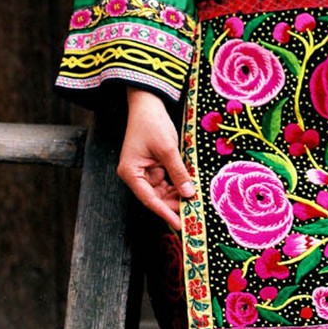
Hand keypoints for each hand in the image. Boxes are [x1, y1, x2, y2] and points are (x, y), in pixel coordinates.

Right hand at [118, 88, 193, 229]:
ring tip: (196, 203)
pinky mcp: (155, 167)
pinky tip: (192, 190)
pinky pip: (168, 182)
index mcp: (131, 173)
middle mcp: (136, 176)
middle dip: (175, 205)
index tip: (179, 225)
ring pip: (164, 192)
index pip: (149, 199)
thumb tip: (189, 194)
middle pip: (156, 198)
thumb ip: (178, 172)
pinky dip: (179, 186)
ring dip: (179, 196)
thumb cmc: (152, 124)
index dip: (165, 213)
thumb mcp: (168, 149)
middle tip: (194, 214)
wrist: (148, 104)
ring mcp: (146, 172)